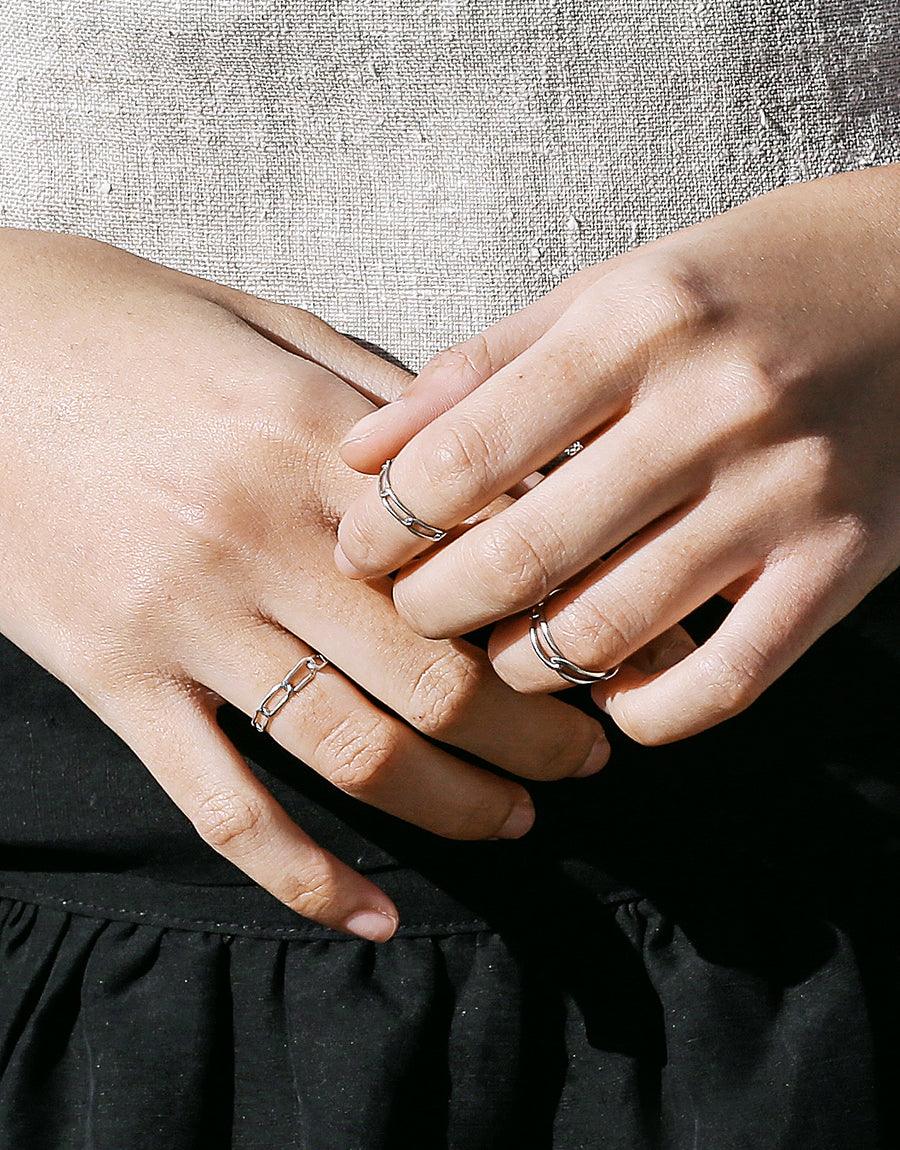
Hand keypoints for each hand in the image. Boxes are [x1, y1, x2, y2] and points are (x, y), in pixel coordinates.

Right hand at [0, 229, 608, 940]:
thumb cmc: (130, 327)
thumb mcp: (273, 328)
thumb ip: (389, 401)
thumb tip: (501, 462)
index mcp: (315, 441)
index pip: (482, 557)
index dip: (568, 616)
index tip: (622, 651)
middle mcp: (261, 538)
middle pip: (437, 676)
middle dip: (537, 733)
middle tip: (591, 755)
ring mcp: (186, 619)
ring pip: (351, 751)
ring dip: (457, 804)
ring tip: (519, 818)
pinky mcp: (117, 678)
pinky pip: (222, 805)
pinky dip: (305, 877)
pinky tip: (372, 916)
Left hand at [335, 165, 899, 743]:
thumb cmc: (745, 282)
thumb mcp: (610, 289)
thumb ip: (481, 366)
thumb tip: (361, 451)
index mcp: (637, 320)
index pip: (465, 454)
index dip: (385, 523)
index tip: (359, 549)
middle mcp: (711, 407)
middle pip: (522, 556)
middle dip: (433, 609)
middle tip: (414, 613)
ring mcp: (784, 494)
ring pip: (609, 632)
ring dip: (524, 665)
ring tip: (500, 649)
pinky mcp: (842, 563)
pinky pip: (725, 682)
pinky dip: (646, 713)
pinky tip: (610, 694)